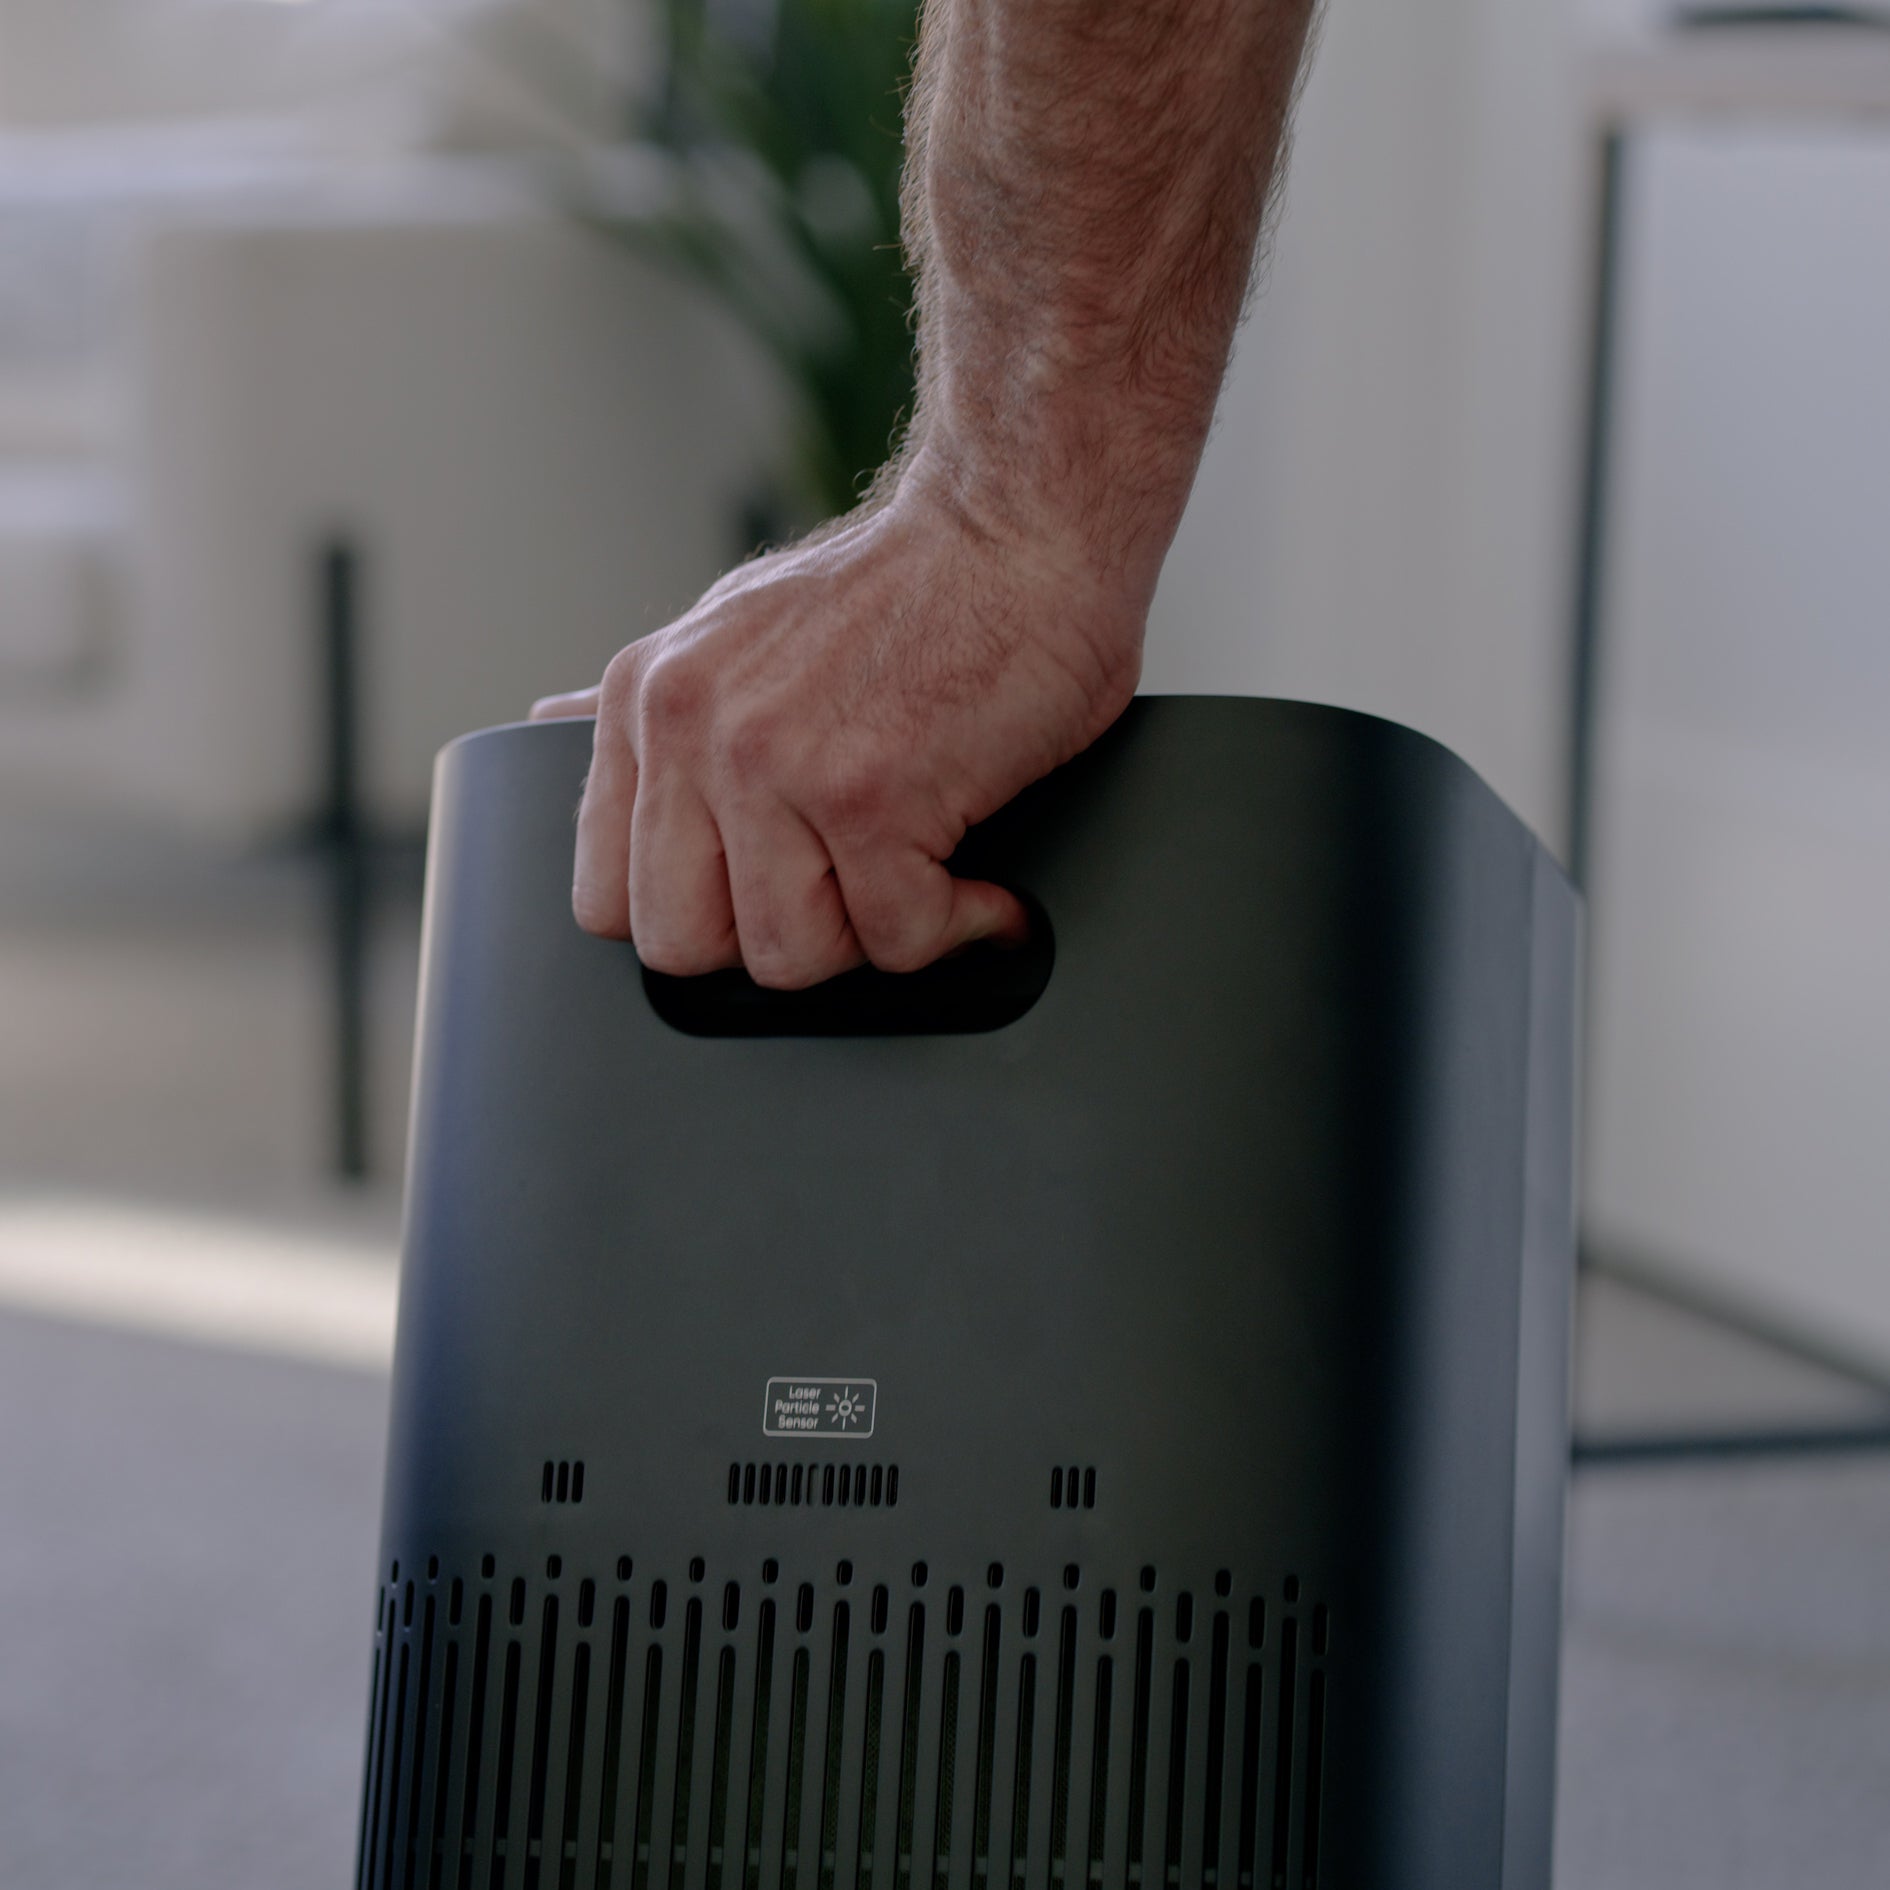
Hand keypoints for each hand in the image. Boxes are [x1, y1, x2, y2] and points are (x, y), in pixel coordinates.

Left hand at [530, 460, 1144, 988]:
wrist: (1023, 519)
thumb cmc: (910, 585)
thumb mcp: (738, 625)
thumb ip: (656, 705)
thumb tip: (545, 723)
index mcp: (647, 699)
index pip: (607, 900)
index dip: (702, 920)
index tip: (776, 892)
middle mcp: (688, 728)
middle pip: (683, 950)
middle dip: (780, 941)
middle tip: (853, 893)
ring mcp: (771, 763)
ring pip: (791, 960)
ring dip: (874, 935)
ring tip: (924, 872)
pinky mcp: (868, 795)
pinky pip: (898, 940)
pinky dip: (960, 926)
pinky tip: (982, 882)